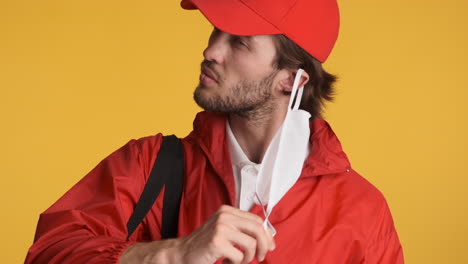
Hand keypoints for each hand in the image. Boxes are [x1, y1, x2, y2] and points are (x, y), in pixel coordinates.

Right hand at [119, 205, 274, 263]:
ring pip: (251, 244)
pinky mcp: (217, 242)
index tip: (269, 246)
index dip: (266, 234)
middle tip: (260, 257)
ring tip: (238, 260)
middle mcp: (224, 216)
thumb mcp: (224, 230)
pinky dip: (236, 263)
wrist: (182, 253)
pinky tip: (226, 261)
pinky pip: (239, 255)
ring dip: (248, 258)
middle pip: (257, 229)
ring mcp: (220, 228)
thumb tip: (267, 237)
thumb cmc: (204, 244)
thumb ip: (242, 229)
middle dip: (264, 246)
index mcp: (228, 211)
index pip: (256, 219)